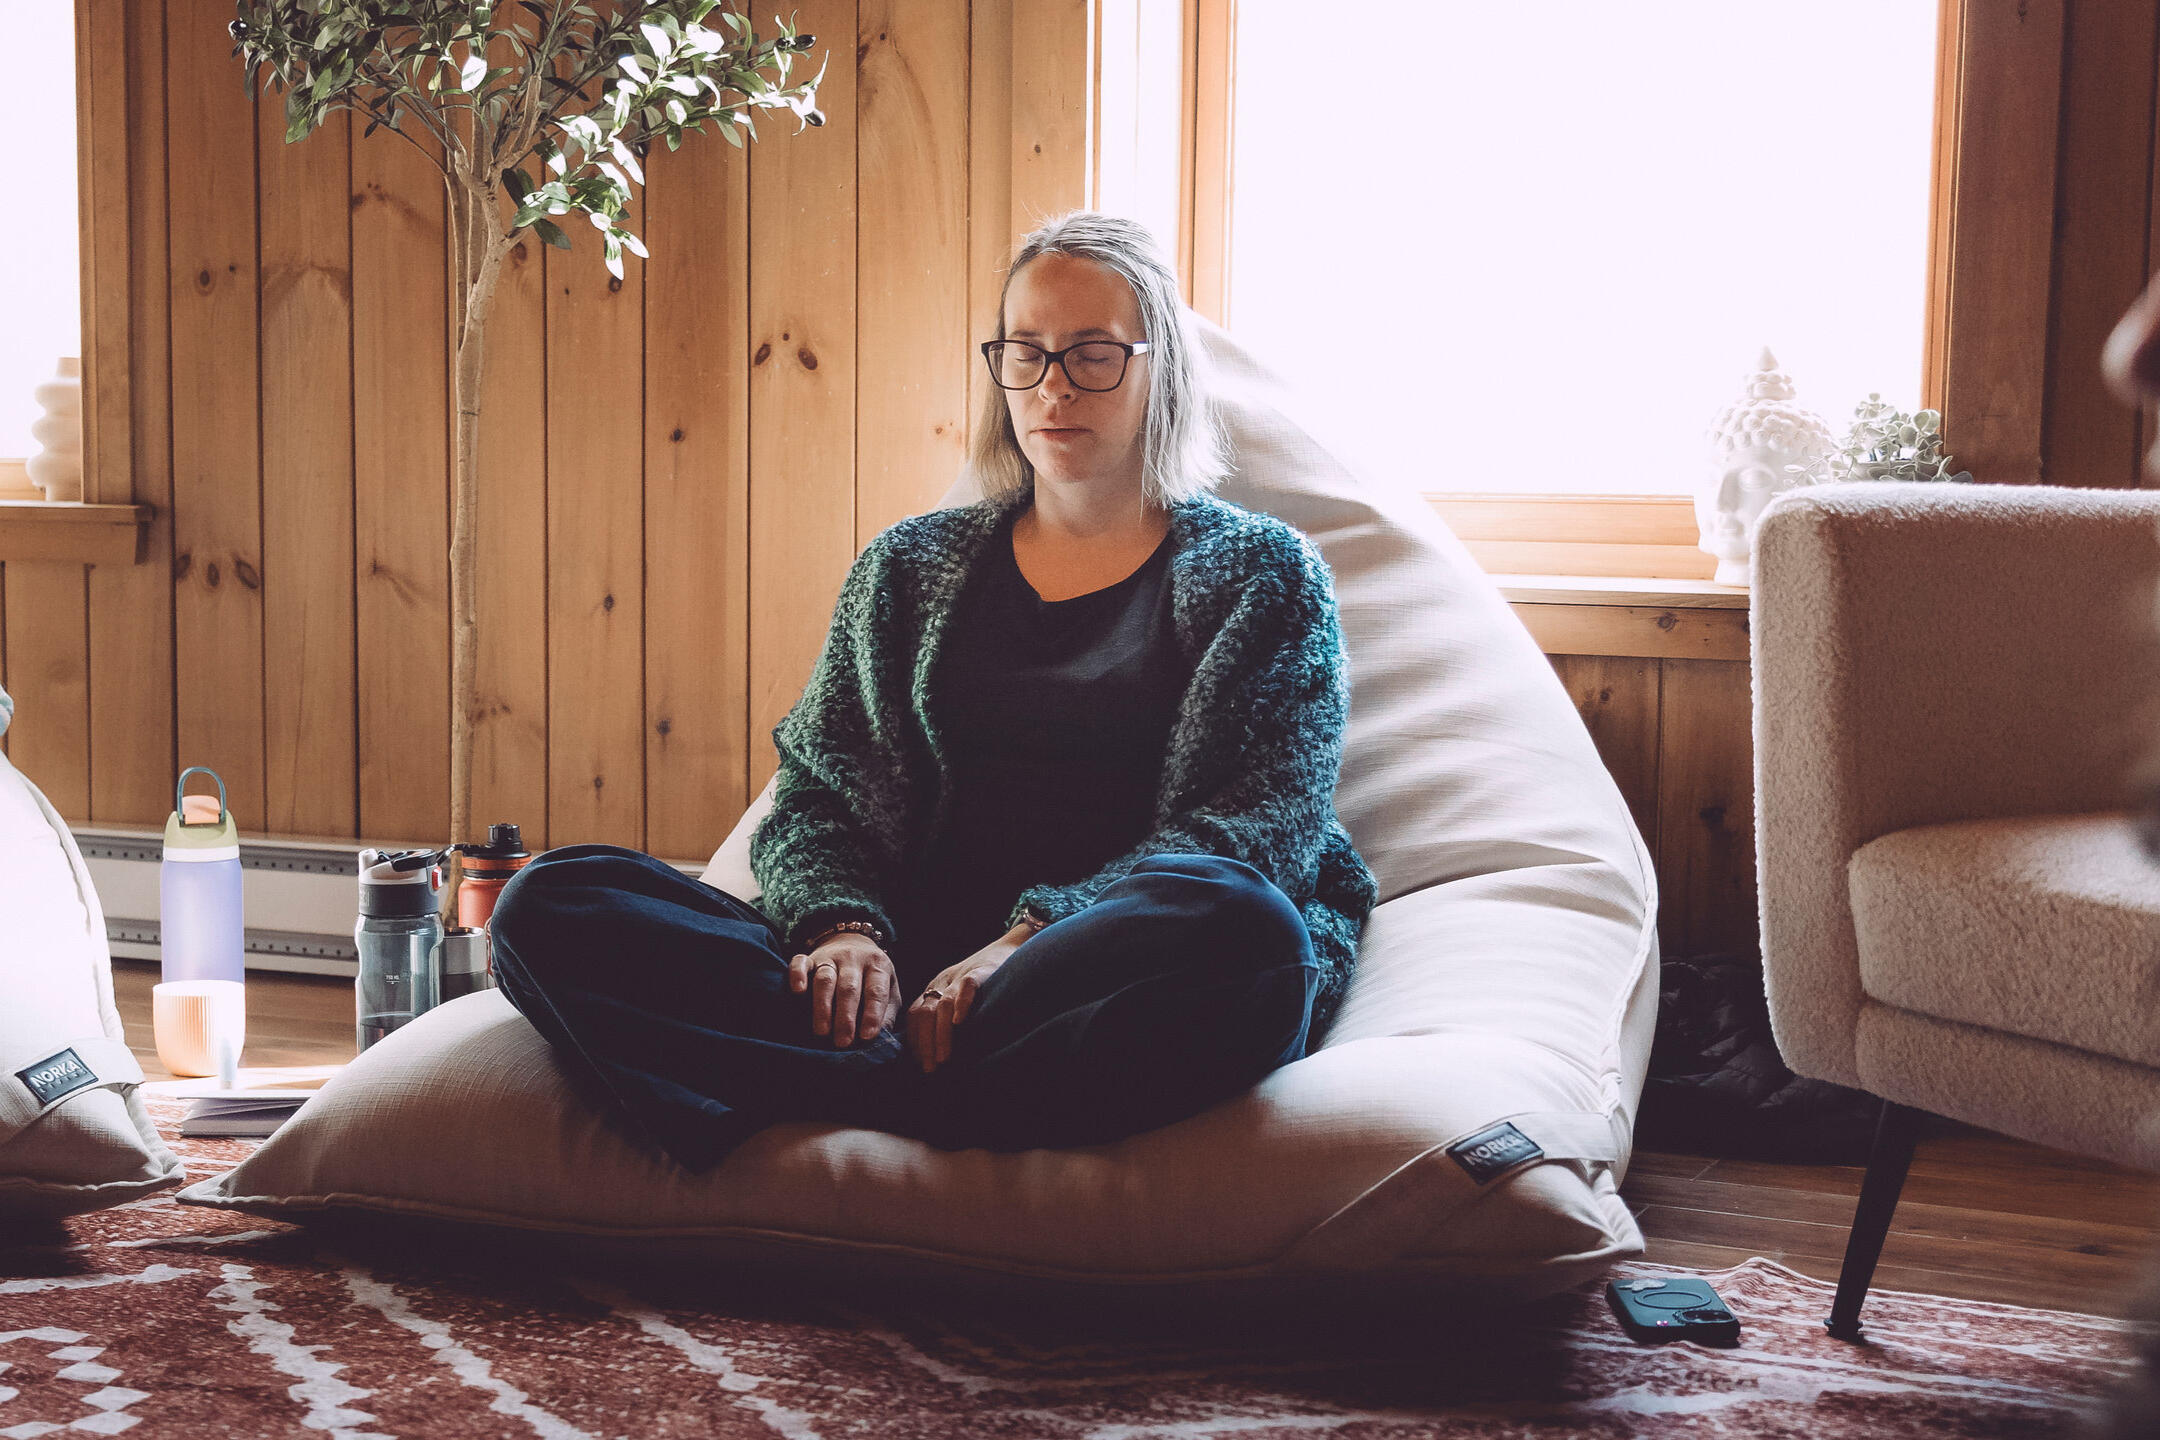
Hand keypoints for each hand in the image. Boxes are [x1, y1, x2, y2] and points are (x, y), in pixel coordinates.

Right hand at [787, 932, 899, 1048]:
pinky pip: (800, 962)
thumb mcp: (889, 988)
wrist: (852, 940)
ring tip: (822, 1031)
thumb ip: (887, 1012)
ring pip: (825, 979)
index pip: (876, 991)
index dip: (872, 1014)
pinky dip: (797, 975)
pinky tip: (798, 991)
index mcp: (878, 965)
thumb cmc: (872, 976)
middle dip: (845, 1017)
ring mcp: (830, 956)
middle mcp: (854, 958)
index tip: (867, 1036)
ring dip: (823, 1006)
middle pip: (849, 988)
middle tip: (843, 1042)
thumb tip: (881, 1039)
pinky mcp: (810, 957)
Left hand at [907, 924, 1034, 1073]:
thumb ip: (947, 1014)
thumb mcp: (960, 994)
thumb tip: (938, 1050)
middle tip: (929, 1069)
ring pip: (943, 1006)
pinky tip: (960, 1022)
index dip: (915, 1040)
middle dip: (924, 1044)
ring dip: (941, 1034)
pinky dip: (962, 1004)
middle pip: (924, 1013)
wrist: (1010, 947)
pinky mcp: (981, 971)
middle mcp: (943, 982)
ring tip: (943, 1058)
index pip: (915, 1015)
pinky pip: (968, 986)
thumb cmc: (986, 978)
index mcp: (935, 988)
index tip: (919, 1062)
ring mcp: (961, 976)